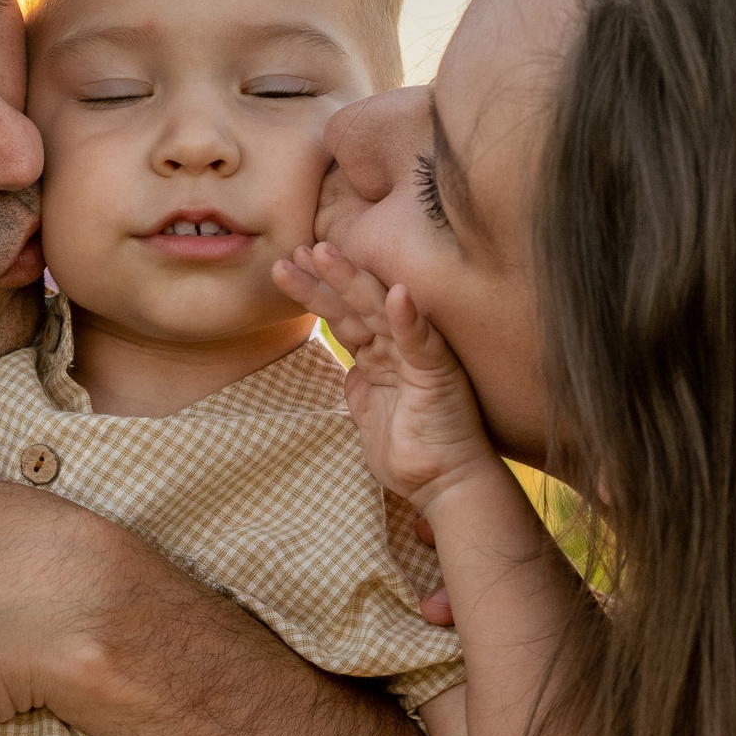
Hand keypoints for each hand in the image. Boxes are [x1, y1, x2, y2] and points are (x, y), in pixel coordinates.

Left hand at [273, 242, 505, 509]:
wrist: (447, 485)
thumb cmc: (413, 455)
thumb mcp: (371, 417)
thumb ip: (360, 389)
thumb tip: (350, 373)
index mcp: (381, 357)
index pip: (343, 316)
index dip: (316, 291)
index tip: (288, 267)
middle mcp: (398, 348)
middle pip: (353, 305)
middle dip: (321, 278)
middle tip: (292, 250)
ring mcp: (418, 357)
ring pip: (377, 311)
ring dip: (350, 281)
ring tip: (321, 253)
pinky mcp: (437, 374)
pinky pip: (420, 342)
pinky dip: (407, 318)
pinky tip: (396, 294)